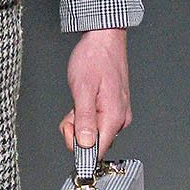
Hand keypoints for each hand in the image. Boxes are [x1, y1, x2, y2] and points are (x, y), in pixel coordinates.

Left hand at [59, 28, 131, 156]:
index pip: (97, 151)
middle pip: (93, 143)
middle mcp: (120, 119)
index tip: (70, 130)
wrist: (103, 38)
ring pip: (92, 132)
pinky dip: (84, 115)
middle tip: (72, 110)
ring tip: (78, 101)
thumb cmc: (94, 59)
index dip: (79, 147)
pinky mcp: (113, 108)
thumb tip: (86, 145)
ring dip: (79, 121)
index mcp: (114, 117)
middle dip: (76, 131)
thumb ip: (84, 120)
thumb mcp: (83, 90)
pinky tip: (82, 101)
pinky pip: (95, 122)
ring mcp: (117, 114)